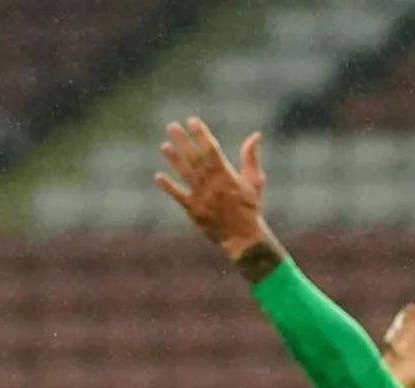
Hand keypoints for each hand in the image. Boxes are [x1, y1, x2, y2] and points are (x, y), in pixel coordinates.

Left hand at [155, 118, 271, 262]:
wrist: (243, 239)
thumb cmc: (250, 208)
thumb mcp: (255, 181)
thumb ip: (251, 157)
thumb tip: (255, 135)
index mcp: (227, 175)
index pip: (211, 149)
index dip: (201, 134)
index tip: (192, 120)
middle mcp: (212, 184)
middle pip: (195, 158)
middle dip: (183, 141)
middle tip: (172, 126)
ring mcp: (202, 197)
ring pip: (185, 174)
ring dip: (174, 160)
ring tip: (164, 145)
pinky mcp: (194, 211)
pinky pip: (179, 197)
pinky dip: (169, 187)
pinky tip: (158, 176)